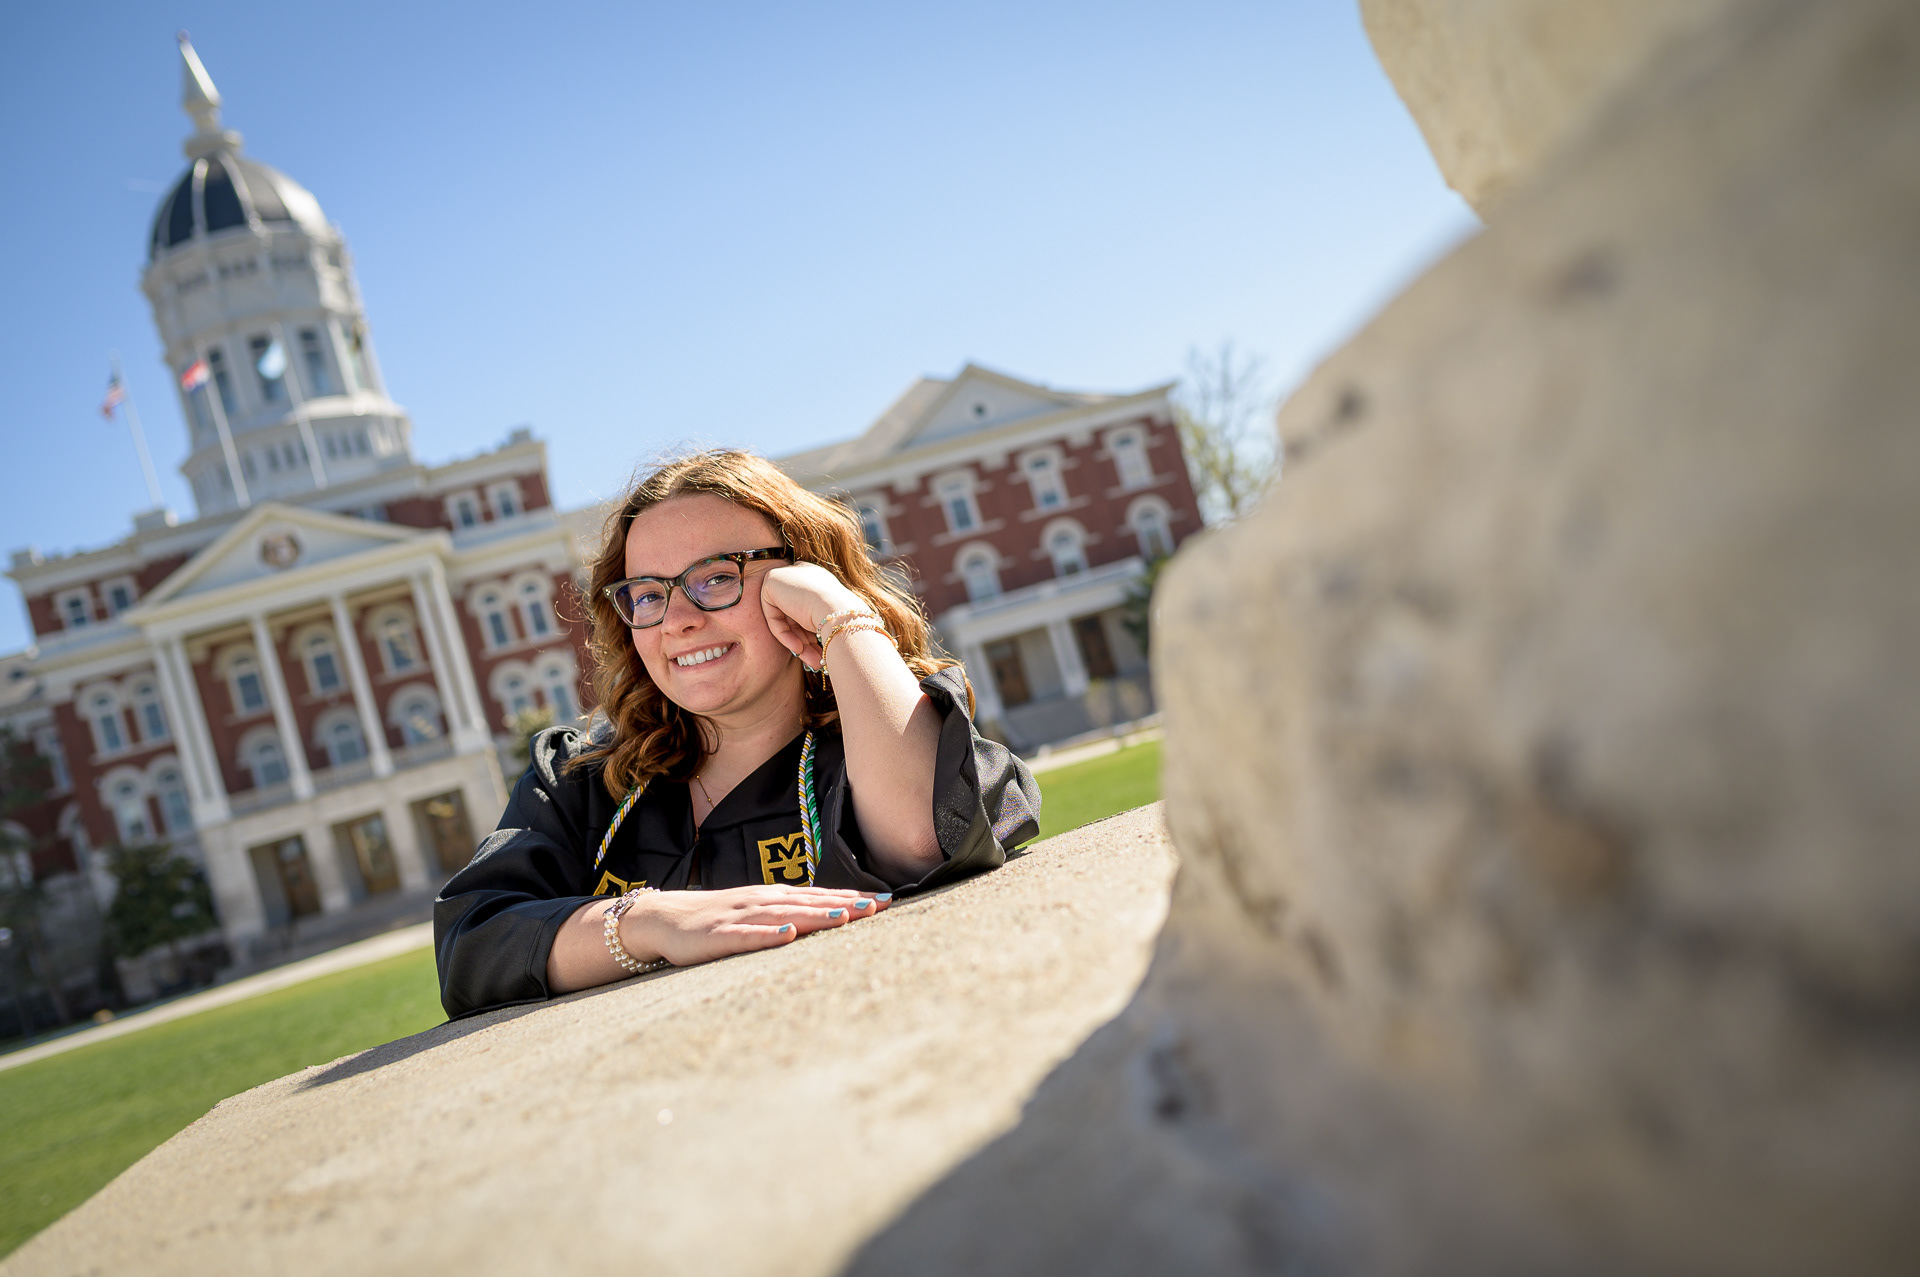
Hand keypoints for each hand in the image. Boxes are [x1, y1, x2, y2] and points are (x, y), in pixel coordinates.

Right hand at [623, 884, 888, 966]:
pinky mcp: (717, 936)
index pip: (820, 895)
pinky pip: (745, 936)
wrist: (662, 918)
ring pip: (784, 914)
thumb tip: (830, 914)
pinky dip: (767, 934)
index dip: (853, 896)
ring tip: (846, 916)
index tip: (888, 901)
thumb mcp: (755, 912)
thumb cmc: (715, 918)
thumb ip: (788, 912)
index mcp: (772, 897)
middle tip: (880, 907)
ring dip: (816, 915)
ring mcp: (739, 917)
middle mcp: (760, 901)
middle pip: (810, 902)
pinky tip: (786, 934)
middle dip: (846, 904)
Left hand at [759, 563, 867, 670]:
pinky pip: (771, 615)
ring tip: (812, 661)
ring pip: (784, 617)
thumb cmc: (843, 621)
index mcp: (819, 577)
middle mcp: (803, 573)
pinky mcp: (771, 581)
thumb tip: (804, 644)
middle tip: (815, 660)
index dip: (809, 632)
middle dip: (803, 640)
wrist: (840, 612)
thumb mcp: (830, 622)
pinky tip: (798, 648)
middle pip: (794, 614)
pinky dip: (782, 634)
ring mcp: (786, 575)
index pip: (806, 608)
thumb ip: (814, 625)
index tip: (819, 651)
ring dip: (796, 641)